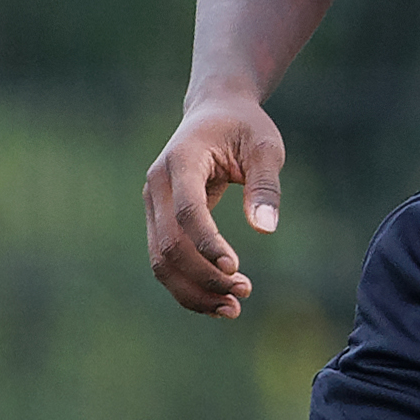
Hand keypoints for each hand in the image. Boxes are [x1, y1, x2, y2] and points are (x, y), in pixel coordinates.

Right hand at [145, 92, 286, 316]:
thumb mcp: (266, 146)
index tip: (236, 267)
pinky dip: (188, 284)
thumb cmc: (244, 127)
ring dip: (194, 289)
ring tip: (233, 308)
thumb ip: (265, 185)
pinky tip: (219, 301)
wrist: (215, 111)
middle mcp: (157, 185)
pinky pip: (165, 260)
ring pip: (160, 260)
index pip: (188, 212)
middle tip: (244, 292)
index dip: (208, 244)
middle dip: (204, 276)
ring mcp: (153, 204)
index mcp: (181, 161)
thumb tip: (265, 230)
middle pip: (168, 245)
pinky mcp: (159, 219)